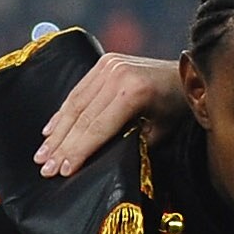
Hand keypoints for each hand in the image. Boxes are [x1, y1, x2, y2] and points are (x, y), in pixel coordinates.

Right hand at [34, 51, 184, 176]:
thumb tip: (103, 160)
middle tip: (44, 168)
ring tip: (41, 155)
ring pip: (75, 103)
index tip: (62, 171)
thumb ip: (134, 143)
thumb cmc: (182, 107)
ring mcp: (110, 65)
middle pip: (82, 116)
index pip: (97, 127)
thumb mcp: (164, 131)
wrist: (192, 74)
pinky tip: (50, 131)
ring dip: (56, 132)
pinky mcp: (105, 62)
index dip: (78, 151)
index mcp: (134, 91)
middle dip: (61, 146)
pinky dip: (63, 113)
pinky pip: (79, 91)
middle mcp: (118, 74)